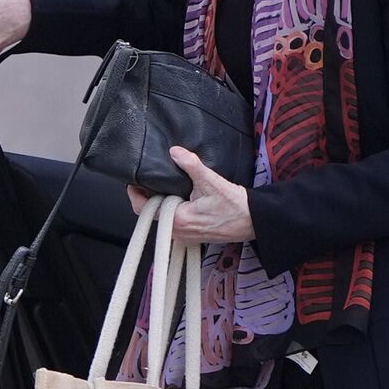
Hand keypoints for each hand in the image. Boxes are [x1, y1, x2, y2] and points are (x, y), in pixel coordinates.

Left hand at [126, 147, 254, 243]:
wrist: (253, 220)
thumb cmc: (234, 205)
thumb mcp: (211, 181)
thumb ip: (191, 165)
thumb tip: (174, 152)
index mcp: (178, 220)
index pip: (142, 210)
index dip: (135, 194)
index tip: (134, 181)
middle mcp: (178, 232)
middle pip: (151, 214)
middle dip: (150, 197)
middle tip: (151, 180)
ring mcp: (185, 236)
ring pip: (163, 219)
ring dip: (162, 204)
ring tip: (167, 187)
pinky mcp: (193, 236)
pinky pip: (174, 224)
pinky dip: (173, 211)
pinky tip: (182, 198)